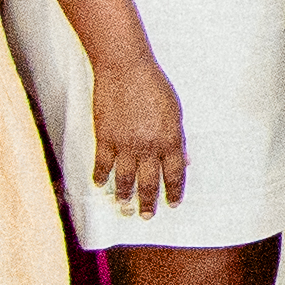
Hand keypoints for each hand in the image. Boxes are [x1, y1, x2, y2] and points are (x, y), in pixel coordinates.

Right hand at [87, 54, 193, 213]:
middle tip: (147, 216)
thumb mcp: (175, 111)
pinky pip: (102, 164)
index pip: (175, 174)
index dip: (174, 191)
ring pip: (125, 179)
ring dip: (125, 195)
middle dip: (149, 202)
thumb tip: (185, 159)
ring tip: (124, 206)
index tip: (173, 203)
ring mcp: (125, 144)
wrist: (125, 69)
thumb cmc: (154, 85)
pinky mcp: (104, 138)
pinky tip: (99, 184)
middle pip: (150, 182)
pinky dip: (100, 176)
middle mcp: (148, 147)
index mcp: (169, 139)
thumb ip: (178, 138)